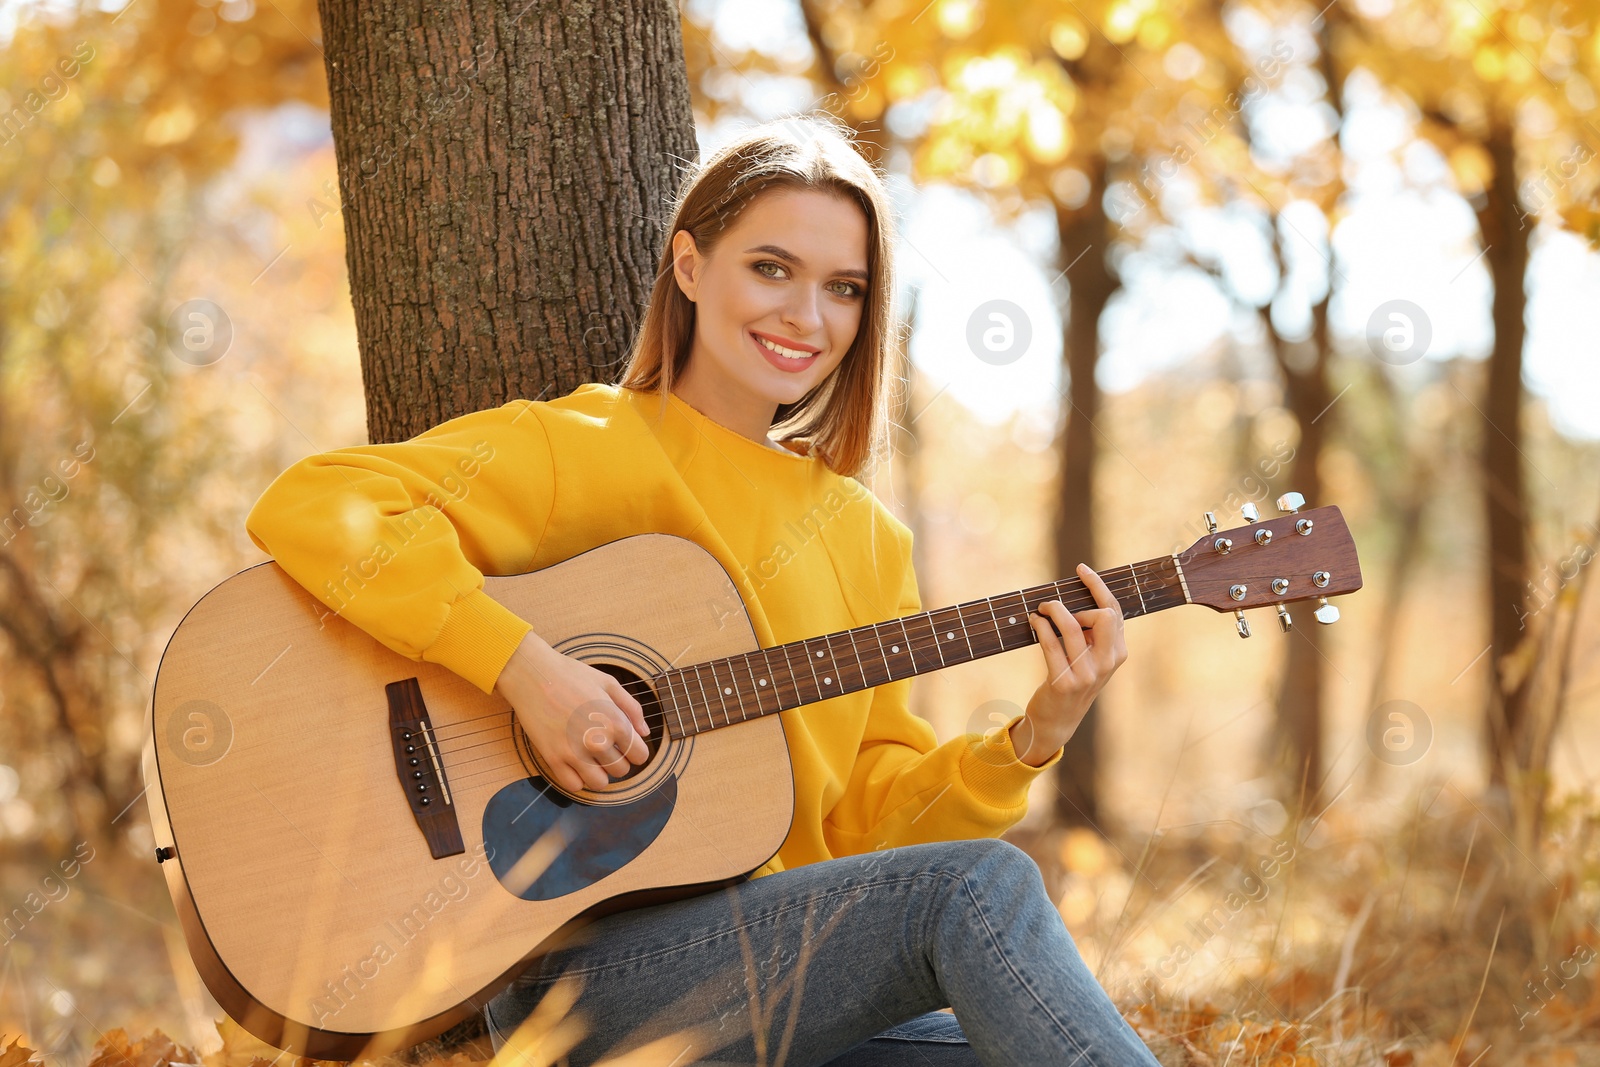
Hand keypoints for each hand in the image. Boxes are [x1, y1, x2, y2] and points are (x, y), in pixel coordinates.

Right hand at [493, 630, 650, 792]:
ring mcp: (574, 752)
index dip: (635, 750)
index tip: (625, 745)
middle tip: (606, 747)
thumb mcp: (608, 683)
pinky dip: (577, 779)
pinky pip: (574, 786)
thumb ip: (632, 709)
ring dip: (599, 774)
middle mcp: (597, 741)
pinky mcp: (553, 758)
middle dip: (617, 761)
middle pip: (621, 771)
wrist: (532, 674)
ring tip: (591, 757)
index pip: (640, 755)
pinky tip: (575, 763)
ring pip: (599, 783)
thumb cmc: (570, 675)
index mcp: (614, 721)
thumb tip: (645, 733)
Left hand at [1010, 563, 1128, 765]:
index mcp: (1118, 653)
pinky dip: (1040, 627)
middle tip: (1057, 606)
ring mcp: (1086, 675)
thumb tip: (1080, 597)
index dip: (1098, 586)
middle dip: (1080, 602)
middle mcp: (1107, 664)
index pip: (1115, 611)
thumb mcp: (1092, 658)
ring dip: (1053, 610)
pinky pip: (1051, 644)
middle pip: (1104, 616)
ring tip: (1041, 608)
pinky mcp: (1063, 683)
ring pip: (1073, 627)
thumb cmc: (1072, 680)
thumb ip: (1094, 634)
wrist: (1058, 720)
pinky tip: (1033, 621)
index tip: (1081, 568)